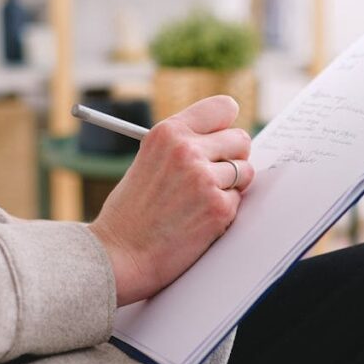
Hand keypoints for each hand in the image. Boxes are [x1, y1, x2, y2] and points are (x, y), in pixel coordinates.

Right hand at [90, 95, 255, 305]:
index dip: (226, 126)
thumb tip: (222, 141)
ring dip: (230, 187)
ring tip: (200, 201)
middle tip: (216, 174)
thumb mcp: (148, 161)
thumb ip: (182, 147)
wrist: (118, 254)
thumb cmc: (131, 212)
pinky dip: (224, 211)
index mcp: (168, 132)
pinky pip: (239, 201)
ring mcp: (205, 178)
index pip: (223, 108)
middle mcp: (187, 149)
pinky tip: (198, 220)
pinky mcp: (218, 207)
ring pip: (245, 171)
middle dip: (234, 157)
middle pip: (241, 138)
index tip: (223, 138)